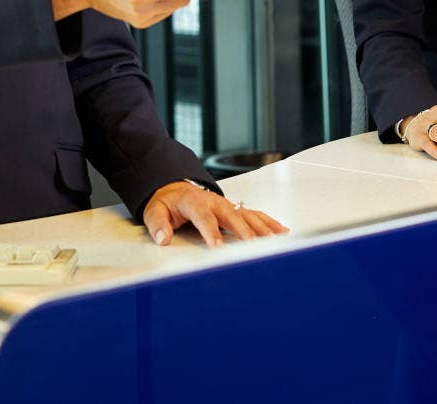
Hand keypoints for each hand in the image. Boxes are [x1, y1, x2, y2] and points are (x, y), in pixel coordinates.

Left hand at [143, 181, 288, 247]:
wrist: (175, 188)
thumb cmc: (167, 202)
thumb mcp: (154, 210)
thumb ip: (158, 224)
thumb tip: (163, 238)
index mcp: (194, 202)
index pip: (204, 217)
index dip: (211, 232)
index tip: (218, 247)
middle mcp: (214, 201)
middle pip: (231, 216)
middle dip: (243, 231)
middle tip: (252, 245)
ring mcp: (227, 204)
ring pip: (247, 215)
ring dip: (261, 227)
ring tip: (275, 240)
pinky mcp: (235, 209)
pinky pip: (255, 214)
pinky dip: (269, 223)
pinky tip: (281, 232)